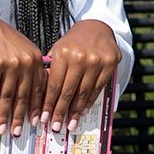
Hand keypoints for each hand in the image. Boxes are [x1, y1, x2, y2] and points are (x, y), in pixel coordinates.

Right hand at [0, 9, 45, 138]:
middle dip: (20, 117)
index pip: (39, 89)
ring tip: (2, 128)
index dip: (37, 109)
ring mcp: (11, 62)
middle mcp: (26, 61)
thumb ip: (28, 68)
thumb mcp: (20, 50)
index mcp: (36, 59)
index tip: (36, 123)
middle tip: (17, 132)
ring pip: (8, 95)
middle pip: (24, 96)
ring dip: (4, 115)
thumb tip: (29, 95)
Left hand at [42, 20, 118, 134]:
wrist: (97, 27)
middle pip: (68, 92)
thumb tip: (43, 97)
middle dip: (61, 112)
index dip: (49, 104)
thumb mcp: (58, 49)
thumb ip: (52, 70)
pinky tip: (83, 110)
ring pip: (84, 93)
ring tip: (71, 124)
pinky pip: (97, 88)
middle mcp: (79, 57)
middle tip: (56, 126)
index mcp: (63, 53)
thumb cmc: (74, 42)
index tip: (44, 118)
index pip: (54, 85)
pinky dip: (90, 101)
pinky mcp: (110, 64)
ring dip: (76, 111)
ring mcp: (96, 61)